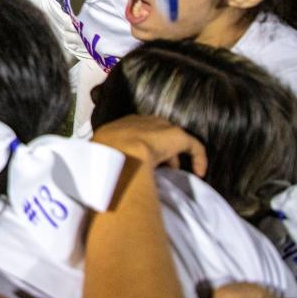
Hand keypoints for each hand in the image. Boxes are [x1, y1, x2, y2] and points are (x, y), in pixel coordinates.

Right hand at [92, 115, 206, 176]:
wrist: (122, 153)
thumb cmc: (104, 157)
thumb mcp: (97, 157)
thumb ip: (103, 161)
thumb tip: (101, 176)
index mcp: (119, 126)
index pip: (133, 132)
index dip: (138, 147)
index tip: (139, 163)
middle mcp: (140, 121)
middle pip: (153, 133)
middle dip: (156, 149)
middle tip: (156, 169)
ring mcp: (160, 127)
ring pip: (171, 139)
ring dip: (172, 155)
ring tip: (172, 173)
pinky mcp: (178, 136)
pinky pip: (193, 146)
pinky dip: (198, 158)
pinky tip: (200, 172)